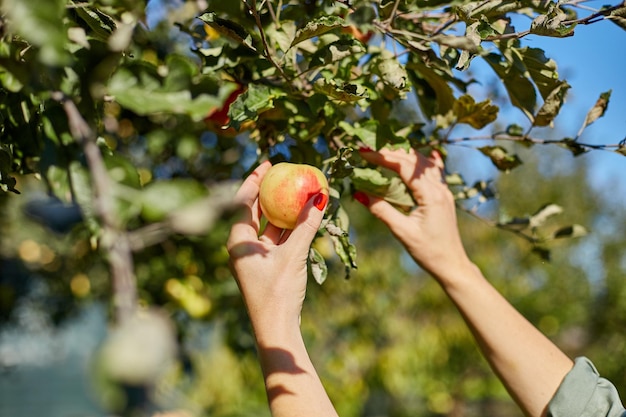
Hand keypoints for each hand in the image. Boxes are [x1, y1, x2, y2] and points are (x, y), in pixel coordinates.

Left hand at [227, 161, 327, 335]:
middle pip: (255, 211)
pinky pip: (277, 239)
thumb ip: (306, 226)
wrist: (276, 328)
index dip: (255, 179)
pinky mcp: (266, 265)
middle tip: (283, 173)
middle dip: (270, 192)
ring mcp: (255, 257)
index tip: (268, 163)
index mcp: (239, 241)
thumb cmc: (278, 292)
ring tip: (297, 191)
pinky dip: (289, 228)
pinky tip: (304, 216)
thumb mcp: (294, 254)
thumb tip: (320, 196)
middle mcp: (243, 246)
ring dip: (283, 210)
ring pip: (268, 225)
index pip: (243, 201)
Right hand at [356, 147, 469, 280]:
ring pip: (424, 163)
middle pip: (413, 160)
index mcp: (430, 195)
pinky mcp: (444, 196)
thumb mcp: (402, 232)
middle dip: (390, 153)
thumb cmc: (427, 251)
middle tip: (368, 150)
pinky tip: (427, 152)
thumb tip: (358, 193)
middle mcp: (440, 188)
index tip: (363, 153)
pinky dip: (425, 161)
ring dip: (404, 154)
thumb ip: (381, 210)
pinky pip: (435, 171)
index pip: (404, 166)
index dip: (383, 157)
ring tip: (385, 151)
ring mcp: (444, 191)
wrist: (451, 264)